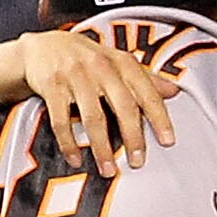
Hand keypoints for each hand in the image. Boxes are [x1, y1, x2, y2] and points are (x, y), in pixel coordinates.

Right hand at [14, 29, 176, 174]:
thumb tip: (175, 91)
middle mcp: (101, 66)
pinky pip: (61, 120)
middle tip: (137, 163)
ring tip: (108, 170)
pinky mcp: (52, 85)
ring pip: (93, 118)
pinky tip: (75, 160)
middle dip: (133, 138)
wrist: (42, 46)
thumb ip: (144, 78)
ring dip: (101, 148)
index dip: (159, 117)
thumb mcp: (117, 62)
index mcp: (122, 62)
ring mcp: (75, 75)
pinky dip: (68, 143)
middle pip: (123, 107)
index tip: (167, 142)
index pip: (146, 92)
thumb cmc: (87, 59)